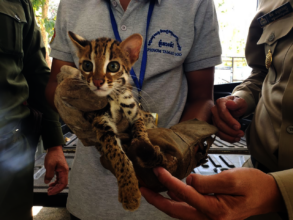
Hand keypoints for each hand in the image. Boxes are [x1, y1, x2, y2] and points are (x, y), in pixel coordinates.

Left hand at [44, 146, 68, 194]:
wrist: (54, 149)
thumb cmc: (53, 155)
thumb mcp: (49, 165)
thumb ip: (49, 174)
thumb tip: (47, 182)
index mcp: (64, 171)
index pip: (63, 183)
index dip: (57, 189)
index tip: (51, 192)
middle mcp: (64, 172)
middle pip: (62, 184)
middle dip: (56, 189)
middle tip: (49, 192)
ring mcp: (62, 171)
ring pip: (60, 182)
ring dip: (55, 187)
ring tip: (49, 189)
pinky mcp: (59, 170)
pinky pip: (58, 179)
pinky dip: (55, 183)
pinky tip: (50, 184)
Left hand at [140, 167, 284, 219]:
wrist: (266, 195)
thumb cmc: (253, 185)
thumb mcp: (233, 178)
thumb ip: (208, 182)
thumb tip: (188, 181)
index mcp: (215, 210)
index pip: (185, 194)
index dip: (169, 181)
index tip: (157, 170)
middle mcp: (209, 219)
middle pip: (176, 211)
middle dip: (157, 200)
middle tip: (142, 188)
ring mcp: (208, 219)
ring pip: (180, 212)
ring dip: (164, 201)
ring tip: (150, 190)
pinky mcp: (209, 215)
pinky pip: (187, 209)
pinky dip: (176, 201)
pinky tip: (169, 192)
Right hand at [211, 96, 246, 141]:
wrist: (235, 107)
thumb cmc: (238, 104)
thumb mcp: (241, 102)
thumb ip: (236, 103)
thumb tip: (229, 104)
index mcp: (220, 102)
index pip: (223, 113)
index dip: (230, 121)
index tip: (238, 127)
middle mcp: (214, 110)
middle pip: (219, 122)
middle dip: (230, 130)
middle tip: (240, 133)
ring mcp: (213, 118)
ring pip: (218, 129)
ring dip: (228, 136)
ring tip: (238, 138)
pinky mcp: (215, 125)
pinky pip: (218, 133)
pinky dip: (226, 138)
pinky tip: (234, 139)